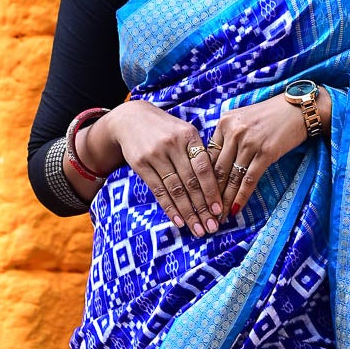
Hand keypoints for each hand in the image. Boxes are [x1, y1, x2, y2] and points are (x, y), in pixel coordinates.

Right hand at [82, 103, 226, 235]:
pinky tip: (179, 221)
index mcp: (189, 135)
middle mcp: (173, 145)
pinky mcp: (140, 165)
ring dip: (188, 213)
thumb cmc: (165, 130)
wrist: (130, 118)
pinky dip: (170, 208)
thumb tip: (218, 186)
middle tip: (212, 227)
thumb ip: (199, 154)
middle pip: (191, 182)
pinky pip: (158, 191)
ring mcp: (155, 155)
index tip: (219, 210)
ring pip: (175, 190)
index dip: (212, 191)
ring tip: (198, 229)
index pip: (204, 168)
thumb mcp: (184, 132)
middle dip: (203, 208)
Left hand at [206, 87, 331, 217]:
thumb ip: (227, 137)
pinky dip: (241, 197)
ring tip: (219, 216)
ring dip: (225, 200)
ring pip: (232, 178)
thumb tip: (214, 164)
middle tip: (206, 211)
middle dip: (210, 194)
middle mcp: (233, 132)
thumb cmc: (270, 115)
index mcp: (224, 123)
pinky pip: (249, 180)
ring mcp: (249, 143)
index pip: (208, 156)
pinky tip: (235, 208)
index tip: (199, 195)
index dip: (202, 179)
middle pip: (217, 169)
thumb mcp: (242, 119)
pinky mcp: (265, 153)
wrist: (297, 109)